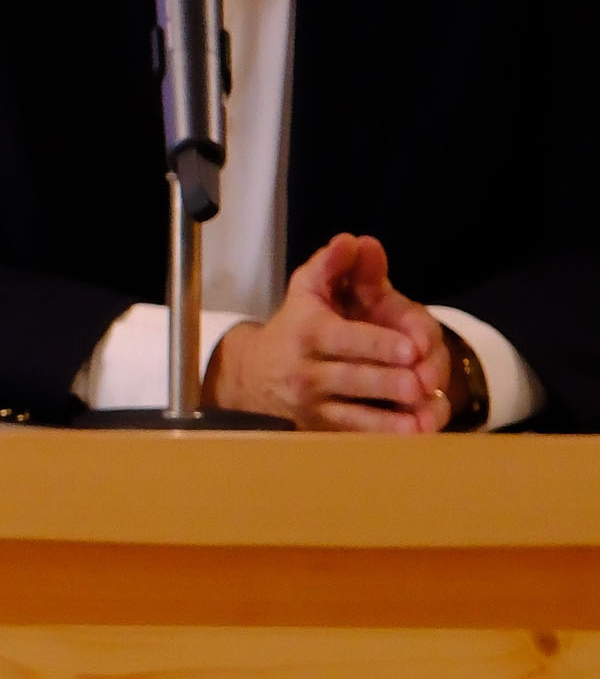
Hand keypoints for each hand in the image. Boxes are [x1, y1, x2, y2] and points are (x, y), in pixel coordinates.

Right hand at [208, 231, 446, 429]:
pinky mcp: (325, 429)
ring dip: (393, 418)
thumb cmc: (297, 325)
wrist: (254, 376)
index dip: (375, 344)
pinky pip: (357, 437)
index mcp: (309, 330)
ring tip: (425, 417)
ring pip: (355, 414)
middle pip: (351, 378)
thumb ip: (334, 265)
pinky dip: (387, 437)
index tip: (410, 348)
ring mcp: (316, 404)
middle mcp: (308, 370)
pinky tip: (416, 435)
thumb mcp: (308, 289)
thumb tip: (356, 241)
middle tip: (419, 383)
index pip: (341, 338)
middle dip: (387, 381)